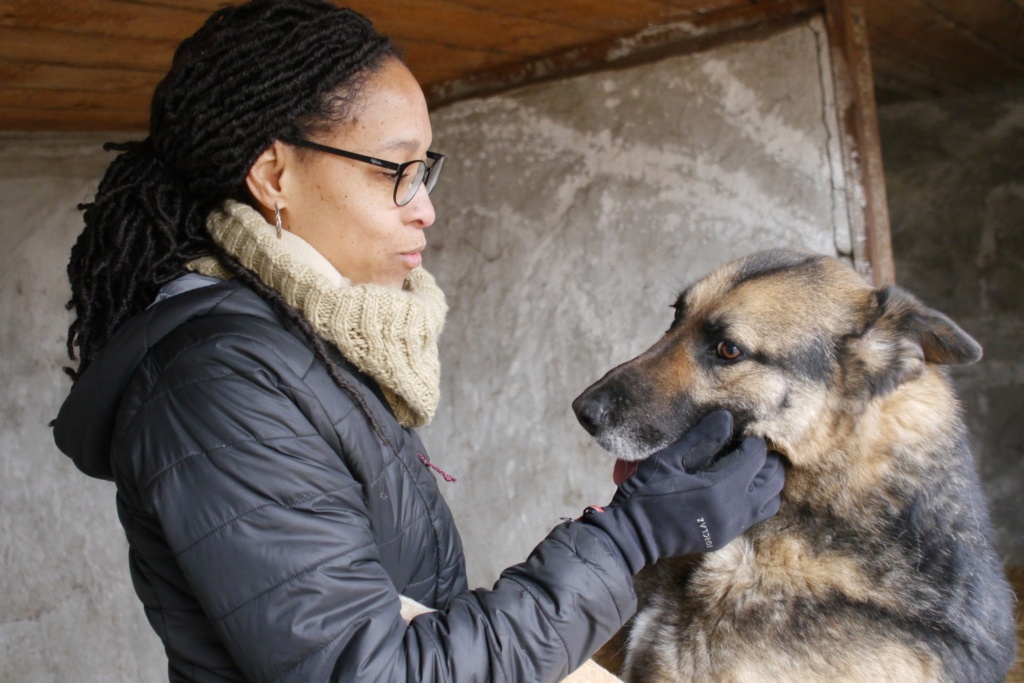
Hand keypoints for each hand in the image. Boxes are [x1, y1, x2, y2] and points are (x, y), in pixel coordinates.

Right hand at [579, 410, 784, 573]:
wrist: (631, 536)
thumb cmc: (645, 493)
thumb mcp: (668, 460)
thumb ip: (700, 438)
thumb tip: (727, 418)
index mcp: (720, 487)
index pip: (757, 457)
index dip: (752, 440)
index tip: (740, 433)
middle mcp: (733, 510)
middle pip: (773, 480)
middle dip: (766, 460)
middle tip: (748, 447)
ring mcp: (731, 527)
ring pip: (770, 501)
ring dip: (765, 481)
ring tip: (747, 468)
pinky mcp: (725, 537)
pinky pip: (755, 515)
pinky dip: (755, 498)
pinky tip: (736, 487)